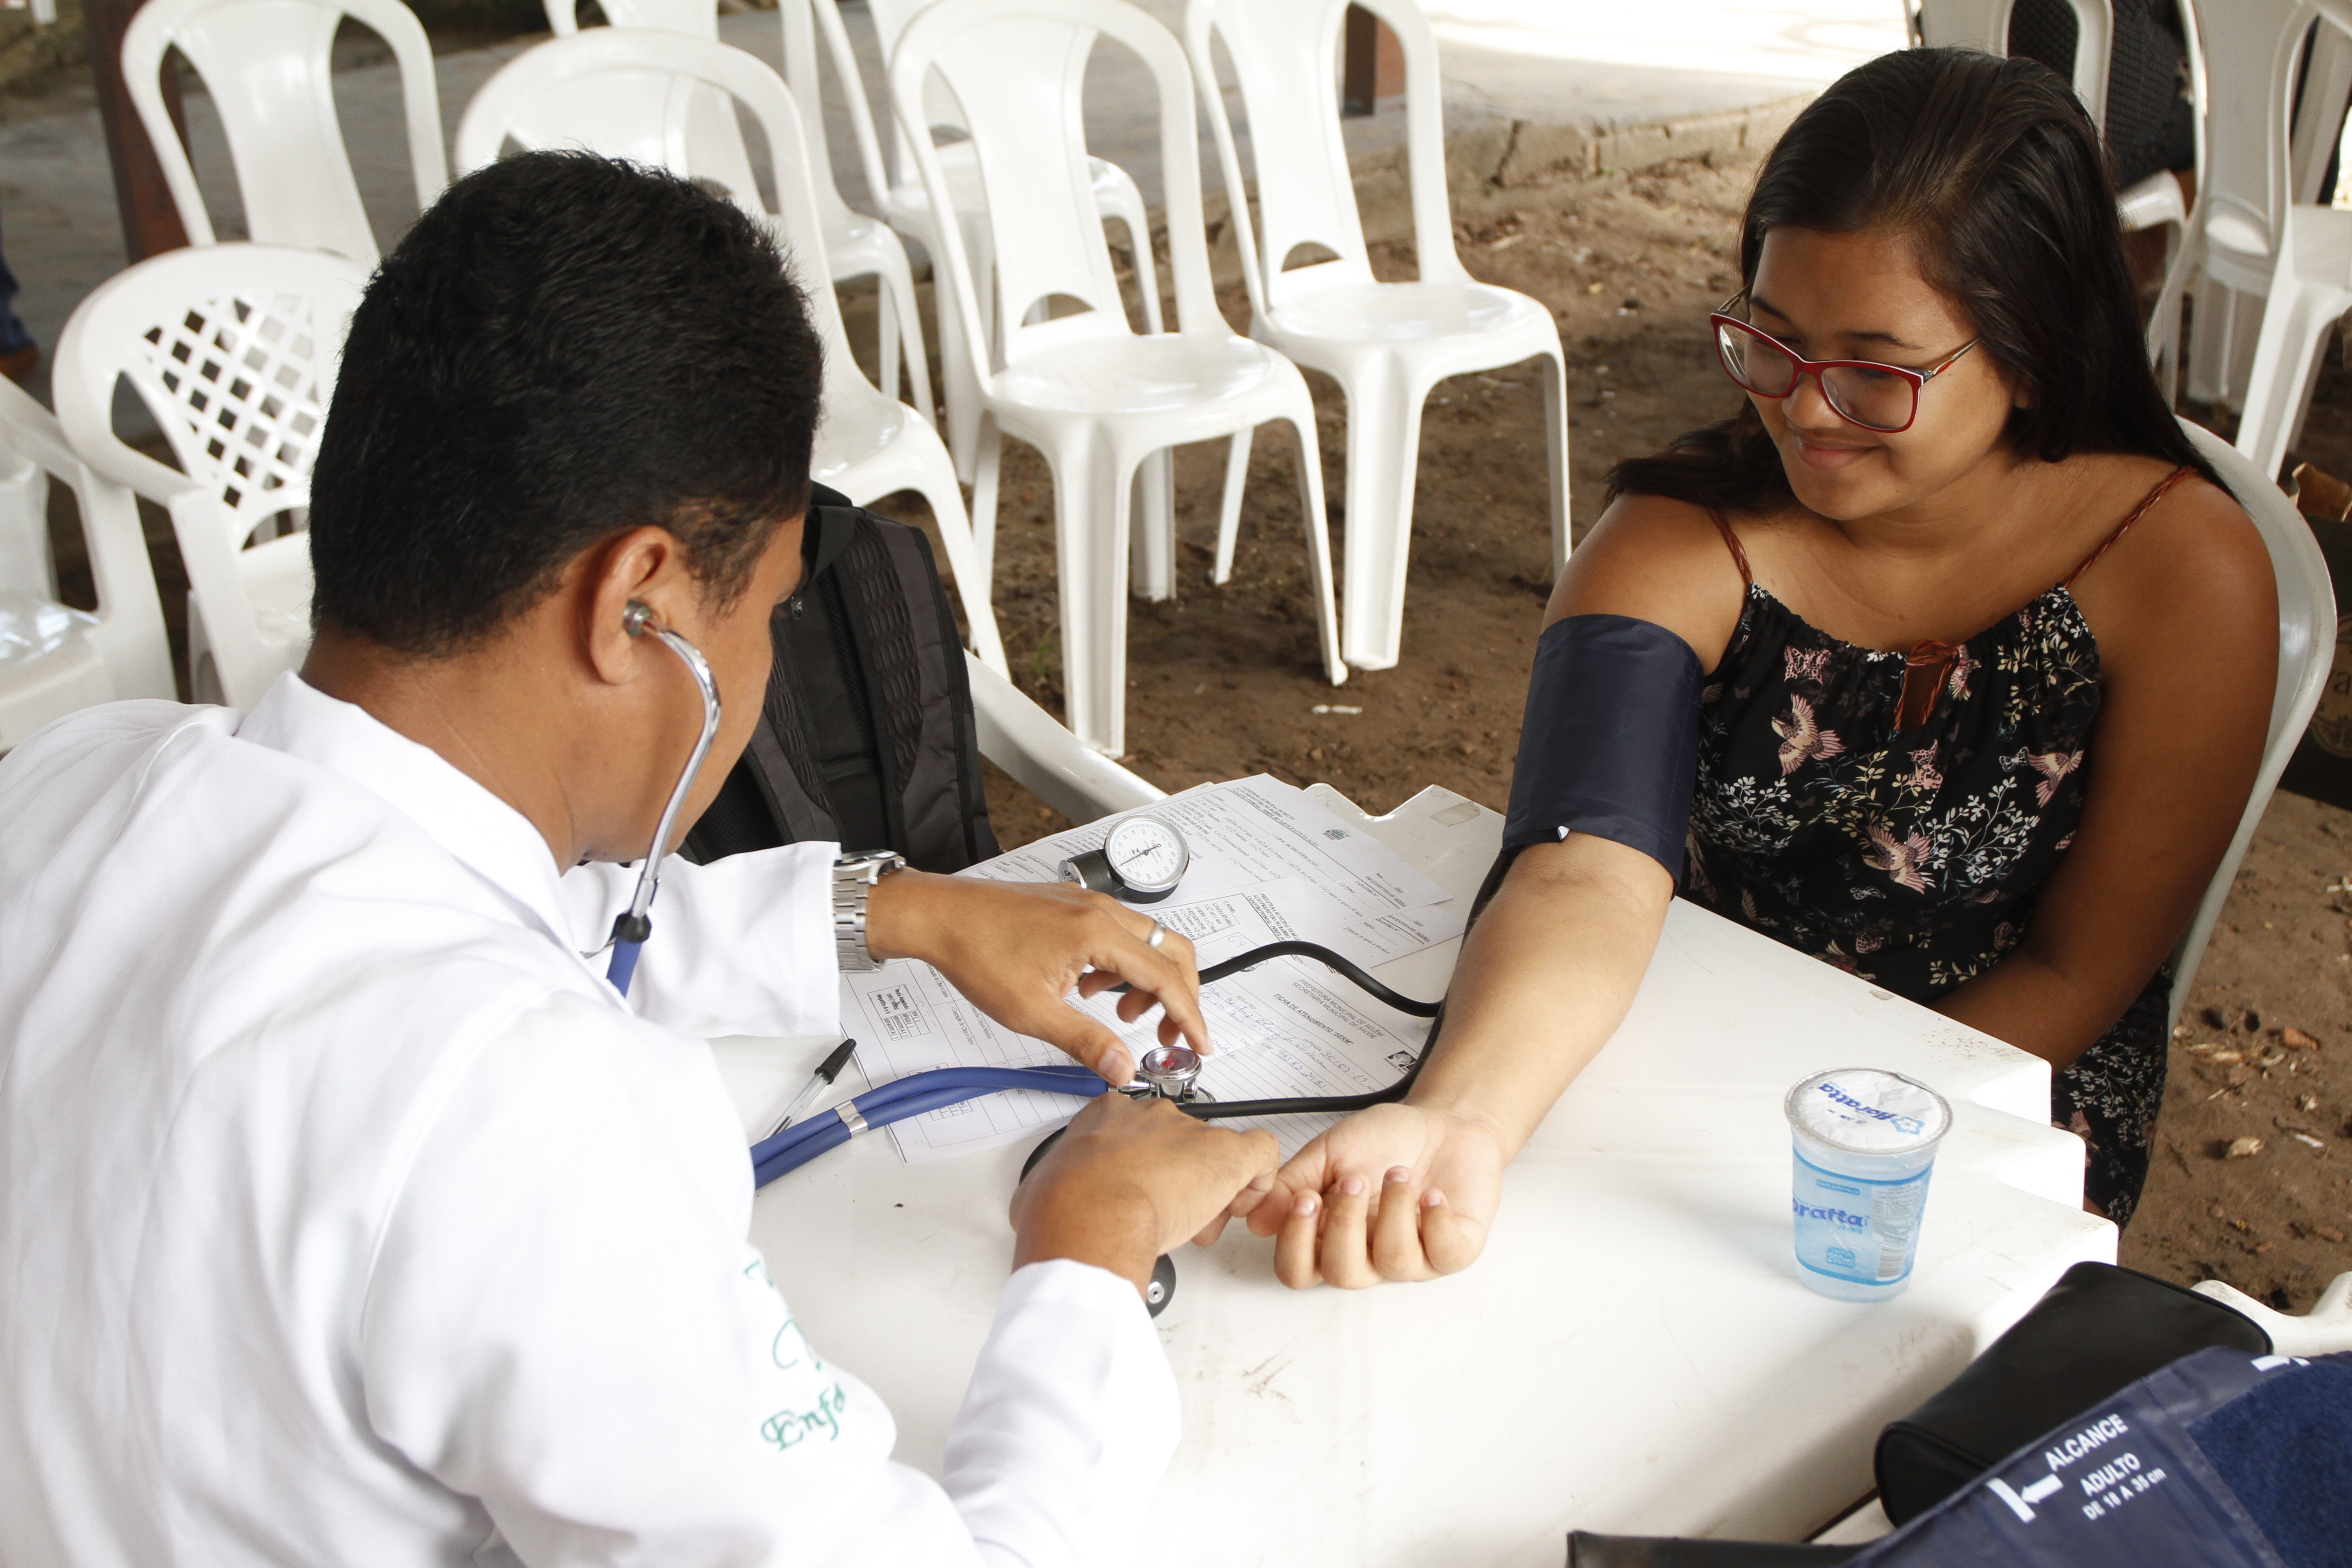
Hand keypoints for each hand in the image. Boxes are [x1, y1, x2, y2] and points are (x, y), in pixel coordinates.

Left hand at [866, 872, 1206, 1084]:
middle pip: (1172, 950)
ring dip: (1146, 981)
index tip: (1199, 1043)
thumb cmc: (977, 952)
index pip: (1166, 977)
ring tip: (1117, 1012)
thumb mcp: (1033, 1012)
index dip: (1189, 1016)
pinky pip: (1120, 933)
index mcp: (1098, 932)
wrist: (940, 917)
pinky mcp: (1075, 906)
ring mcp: (1088, 904)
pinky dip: (1121, 964)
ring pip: (1148, 941)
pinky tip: (1090, 987)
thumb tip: (1121, 1068)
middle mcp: (1101, 910)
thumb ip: (1085, 1041)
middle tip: (1168, 1033)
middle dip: (1179, 996)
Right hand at [1011, 1094, 1279, 1295]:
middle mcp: (1152, 1117)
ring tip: (1195, 1222)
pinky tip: (1234, 1205)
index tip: (1140, 1188)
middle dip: (1180, 1180)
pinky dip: (1255, 1181)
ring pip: (1217, 1154)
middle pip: (1181, 1142)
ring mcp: (1191, 1131)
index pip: (1139, 1131)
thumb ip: (1047, 1187)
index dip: (1144, 1165)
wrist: (1090, 1215)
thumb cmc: (1064, 1207)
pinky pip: (1260, 1153)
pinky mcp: (1226, 1152)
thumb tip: (1036, 1203)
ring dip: (1213, 1189)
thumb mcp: (1039, 1189)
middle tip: (1170, 1213)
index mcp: (1108, 1117)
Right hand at [1240, 1103, 1503, 1287]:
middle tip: (1355, 1179)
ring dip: (1394, 1209)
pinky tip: (1433, 1195)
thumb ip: (1291, 1182)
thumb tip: (1255, 1217)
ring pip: (1392, 1262)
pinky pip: (1444, 1255)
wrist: (1442, 1122)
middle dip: (1345, 1223)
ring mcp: (1413, 1257)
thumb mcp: (1330, 1151)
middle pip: (1342, 1275)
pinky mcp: (1454, 1249)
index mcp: (1332, 1236)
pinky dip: (1436, 1220)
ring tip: (1398, 1173)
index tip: (1304, 1199)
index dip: (1296, 1243)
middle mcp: (1369, 1255)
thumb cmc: (1388, 1139)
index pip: (1299, 1270)